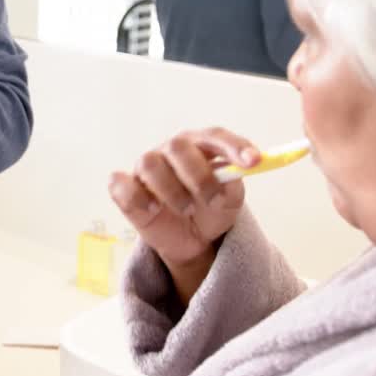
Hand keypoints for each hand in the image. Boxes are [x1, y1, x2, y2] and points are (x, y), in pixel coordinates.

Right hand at [109, 128, 256, 297]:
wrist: (191, 239)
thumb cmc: (211, 210)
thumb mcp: (230, 200)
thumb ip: (233, 184)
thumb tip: (236, 170)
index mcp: (200, 146)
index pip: (214, 136)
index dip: (233, 145)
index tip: (254, 162)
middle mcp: (170, 151)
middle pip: (178, 147)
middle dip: (199, 176)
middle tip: (212, 200)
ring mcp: (145, 168)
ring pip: (149, 164)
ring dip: (172, 191)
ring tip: (186, 210)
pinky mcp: (125, 188)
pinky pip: (122, 185)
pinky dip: (138, 198)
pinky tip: (154, 210)